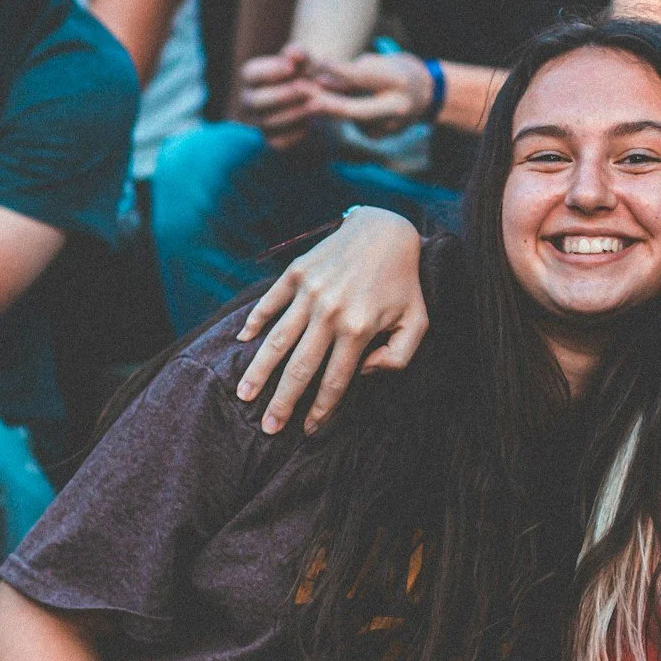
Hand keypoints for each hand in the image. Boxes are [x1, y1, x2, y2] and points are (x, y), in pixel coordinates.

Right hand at [235, 206, 429, 433]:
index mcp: (358, 329)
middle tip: (267, 427)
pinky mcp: (297, 272)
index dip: (321, 410)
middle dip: (282, 402)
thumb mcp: (417, 322)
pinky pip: (270, 302)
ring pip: (278, 340)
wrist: (385, 230)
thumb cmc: (403, 283)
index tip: (308, 430)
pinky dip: (255, 322)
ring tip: (244, 393)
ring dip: (259, 370)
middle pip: (299, 368)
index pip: (334, 381)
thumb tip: (363, 372)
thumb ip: (398, 357)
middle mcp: (329, 313)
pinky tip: (243, 341)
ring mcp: (309, 292)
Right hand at [238, 48, 323, 149]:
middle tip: (307, 89)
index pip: (250, 73)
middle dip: (282, 95)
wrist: (322, 105)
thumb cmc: (308, 76)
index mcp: (253, 78)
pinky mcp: (272, 142)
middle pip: (255, 101)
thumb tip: (293, 54)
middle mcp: (250, 102)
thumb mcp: (307, 63)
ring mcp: (259, 123)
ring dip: (293, 113)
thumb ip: (300, 55)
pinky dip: (296, 133)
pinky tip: (311, 124)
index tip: (291, 68)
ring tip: (316, 105)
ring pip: (267, 123)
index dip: (269, 71)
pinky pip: (279, 142)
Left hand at [303, 50, 436, 136]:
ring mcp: (391, 127)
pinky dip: (346, 114)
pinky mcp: (381, 137)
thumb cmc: (395, 71)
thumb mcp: (378, 63)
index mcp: (397, 82)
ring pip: (349, 118)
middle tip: (298, 90)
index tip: (313, 67)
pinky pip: (353, 125)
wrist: (424, 93)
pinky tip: (354, 105)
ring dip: (332, 106)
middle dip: (324, 102)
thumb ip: (351, 72)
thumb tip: (318, 78)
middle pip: (354, 110)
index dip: (336, 72)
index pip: (361, 77)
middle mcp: (397, 108)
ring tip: (331, 92)